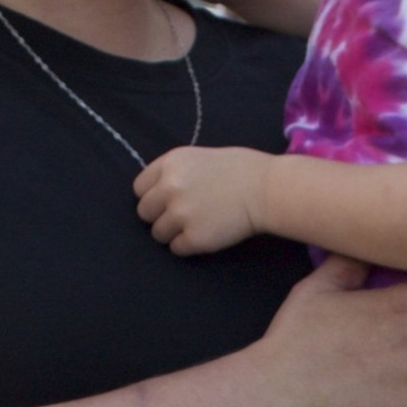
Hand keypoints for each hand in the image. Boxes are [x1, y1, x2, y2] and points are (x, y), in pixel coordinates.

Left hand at [136, 145, 268, 252]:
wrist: (267, 189)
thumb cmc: (241, 169)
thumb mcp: (200, 157)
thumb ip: (176, 172)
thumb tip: (159, 190)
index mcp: (170, 163)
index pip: (140, 187)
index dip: (153, 196)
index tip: (167, 200)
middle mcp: (169, 187)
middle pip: (144, 212)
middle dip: (160, 216)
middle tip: (183, 216)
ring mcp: (179, 214)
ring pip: (158, 233)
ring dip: (174, 233)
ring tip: (197, 225)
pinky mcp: (194, 238)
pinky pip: (177, 248)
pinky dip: (189, 245)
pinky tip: (207, 234)